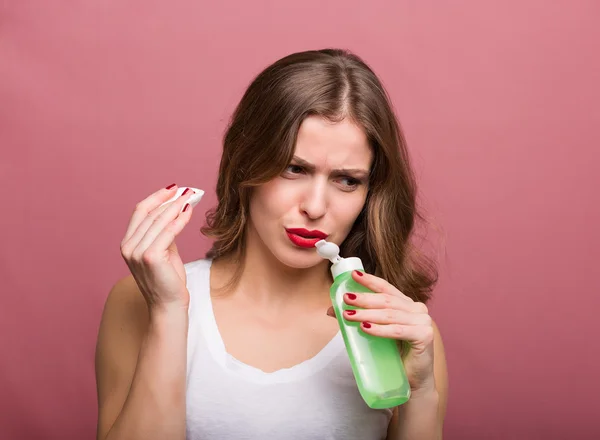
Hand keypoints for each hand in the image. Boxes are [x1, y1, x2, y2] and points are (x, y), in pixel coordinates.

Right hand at [120, 184, 196, 311]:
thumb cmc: (168, 280)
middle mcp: (128, 247)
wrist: (169, 305)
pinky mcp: (150, 257)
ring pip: (159, 221)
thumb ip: (164, 233)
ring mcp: (137, 252)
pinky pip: (168, 232)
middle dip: (170, 200)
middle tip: (187, 190)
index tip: (173, 189)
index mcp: (128, 243)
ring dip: (176, 206)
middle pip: (150, 213)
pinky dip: (180, 219)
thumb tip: (174, 212)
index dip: (156, 198)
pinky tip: (189, 211)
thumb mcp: (163, 251)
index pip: (140, 212)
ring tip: (191, 197)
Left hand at [327, 270, 434, 391]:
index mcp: (406, 304)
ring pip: (390, 315)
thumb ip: (359, 318)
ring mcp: (423, 321)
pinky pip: (398, 331)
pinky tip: (366, 328)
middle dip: (364, 298)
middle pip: (386, 300)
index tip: (354, 275)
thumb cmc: (395, 356)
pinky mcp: (424, 336)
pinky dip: (380, 329)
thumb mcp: (376, 332)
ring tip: (349, 314)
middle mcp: (417, 309)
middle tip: (346, 298)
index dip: (370, 280)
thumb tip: (331, 309)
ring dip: (367, 314)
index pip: (386, 288)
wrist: (414, 382)